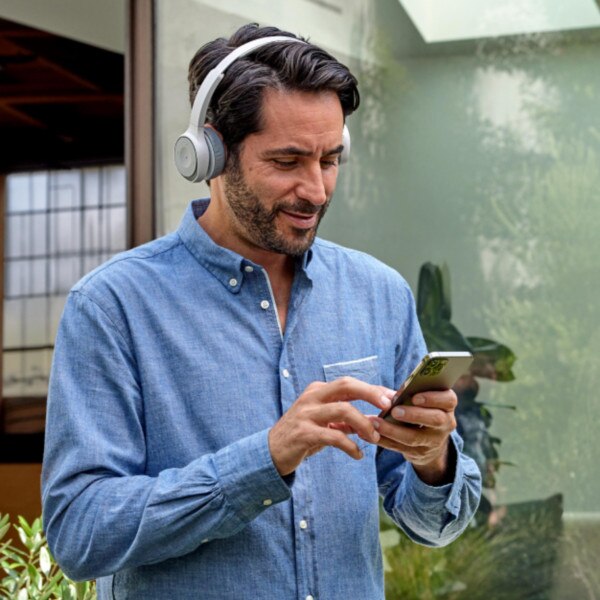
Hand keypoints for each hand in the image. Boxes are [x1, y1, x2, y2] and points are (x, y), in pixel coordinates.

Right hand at [268, 377, 394, 475]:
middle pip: (346, 385)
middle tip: (388, 407)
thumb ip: (347, 420)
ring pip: (342, 409)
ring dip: (363, 423)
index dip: (373, 389)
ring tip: (374, 438)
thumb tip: (376, 420)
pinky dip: (350, 446)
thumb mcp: (326, 423)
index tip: (393, 398)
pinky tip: (357, 455)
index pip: (349, 383)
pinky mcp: (303, 433)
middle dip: (370, 393)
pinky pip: (333, 436)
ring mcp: (306, 414)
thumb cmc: (303, 435)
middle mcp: (312, 397)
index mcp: (318, 390)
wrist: (272, 452)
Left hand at [372, 390, 457, 484]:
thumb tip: (389, 395)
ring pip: (414, 437)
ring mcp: (433, 441)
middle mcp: (445, 424)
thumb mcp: (423, 400)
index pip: (448, 400)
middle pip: (435, 419)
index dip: (433, 398)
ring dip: (392, 430)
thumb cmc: (421, 409)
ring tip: (374, 422)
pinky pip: (399, 448)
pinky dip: (383, 440)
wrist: (429, 442)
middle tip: (395, 411)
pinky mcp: (419, 453)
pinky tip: (368, 434)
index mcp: (446, 406)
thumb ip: (410, 394)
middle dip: (414, 414)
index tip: (415, 397)